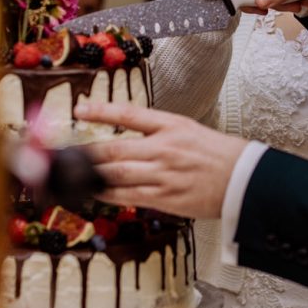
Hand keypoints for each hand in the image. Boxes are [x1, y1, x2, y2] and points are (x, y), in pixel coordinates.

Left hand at [76, 102, 247, 217]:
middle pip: (114, 148)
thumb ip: (156, 132)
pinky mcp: (164, 198)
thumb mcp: (188, 129)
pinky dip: (107, 194)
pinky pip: (127, 196)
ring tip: (72, 174)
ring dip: (90, 175)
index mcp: (171, 125)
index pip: (129, 114)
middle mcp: (164, 148)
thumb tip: (123, 139)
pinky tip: (95, 192)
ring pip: (115, 174)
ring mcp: (163, 174)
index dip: (101, 111)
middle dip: (84, 152)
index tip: (79, 109)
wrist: (243, 180)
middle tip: (64, 152)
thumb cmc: (217, 154)